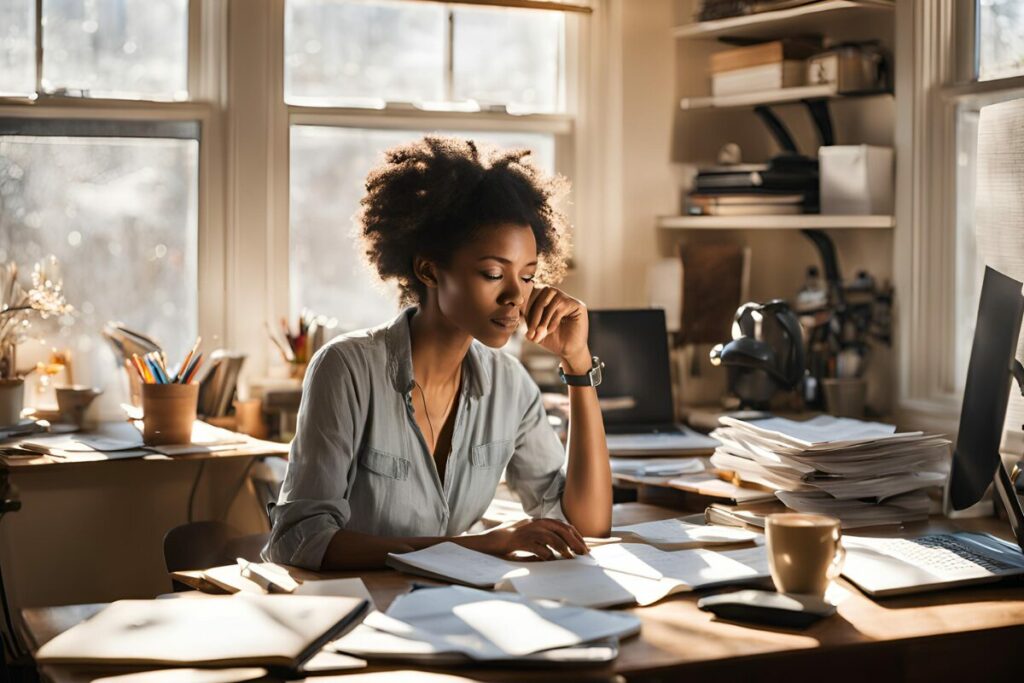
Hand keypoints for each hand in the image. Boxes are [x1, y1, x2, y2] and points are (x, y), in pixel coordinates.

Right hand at [470, 518, 588, 559]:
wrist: (490, 540)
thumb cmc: (512, 541)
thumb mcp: (530, 537)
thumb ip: (544, 540)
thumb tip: (563, 550)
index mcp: (539, 521)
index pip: (563, 525)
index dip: (575, 535)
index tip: (584, 546)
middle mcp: (535, 523)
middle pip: (561, 529)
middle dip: (574, 541)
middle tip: (583, 553)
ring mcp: (527, 530)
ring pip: (551, 537)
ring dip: (563, 548)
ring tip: (570, 557)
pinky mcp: (518, 540)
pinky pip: (537, 547)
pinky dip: (546, 554)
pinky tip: (551, 560)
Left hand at [524, 285, 590, 371]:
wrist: (569, 351)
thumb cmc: (553, 340)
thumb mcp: (536, 329)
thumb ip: (528, 318)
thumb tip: (516, 308)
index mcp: (547, 298)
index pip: (534, 293)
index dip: (528, 308)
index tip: (526, 325)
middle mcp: (558, 295)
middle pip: (542, 294)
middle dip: (534, 314)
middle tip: (532, 332)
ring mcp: (569, 299)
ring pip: (550, 301)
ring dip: (543, 319)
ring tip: (540, 333)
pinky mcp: (578, 305)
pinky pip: (561, 306)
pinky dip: (553, 319)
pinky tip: (552, 330)